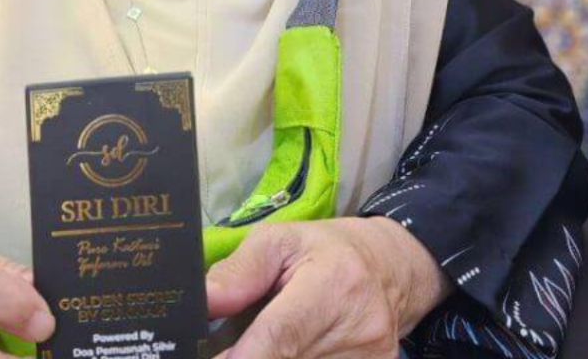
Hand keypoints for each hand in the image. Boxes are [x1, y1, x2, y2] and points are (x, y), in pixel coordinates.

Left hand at [206, 217, 451, 358]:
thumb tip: (201, 303)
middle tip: (232, 346)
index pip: (281, 336)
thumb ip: (238, 272)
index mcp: (333, 282)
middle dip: (251, 358)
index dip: (243, 356)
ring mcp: (372, 358)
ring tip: (265, 341)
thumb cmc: (322, 250)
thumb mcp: (278, 240)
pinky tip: (291, 349)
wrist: (386, 268)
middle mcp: (360, 328)